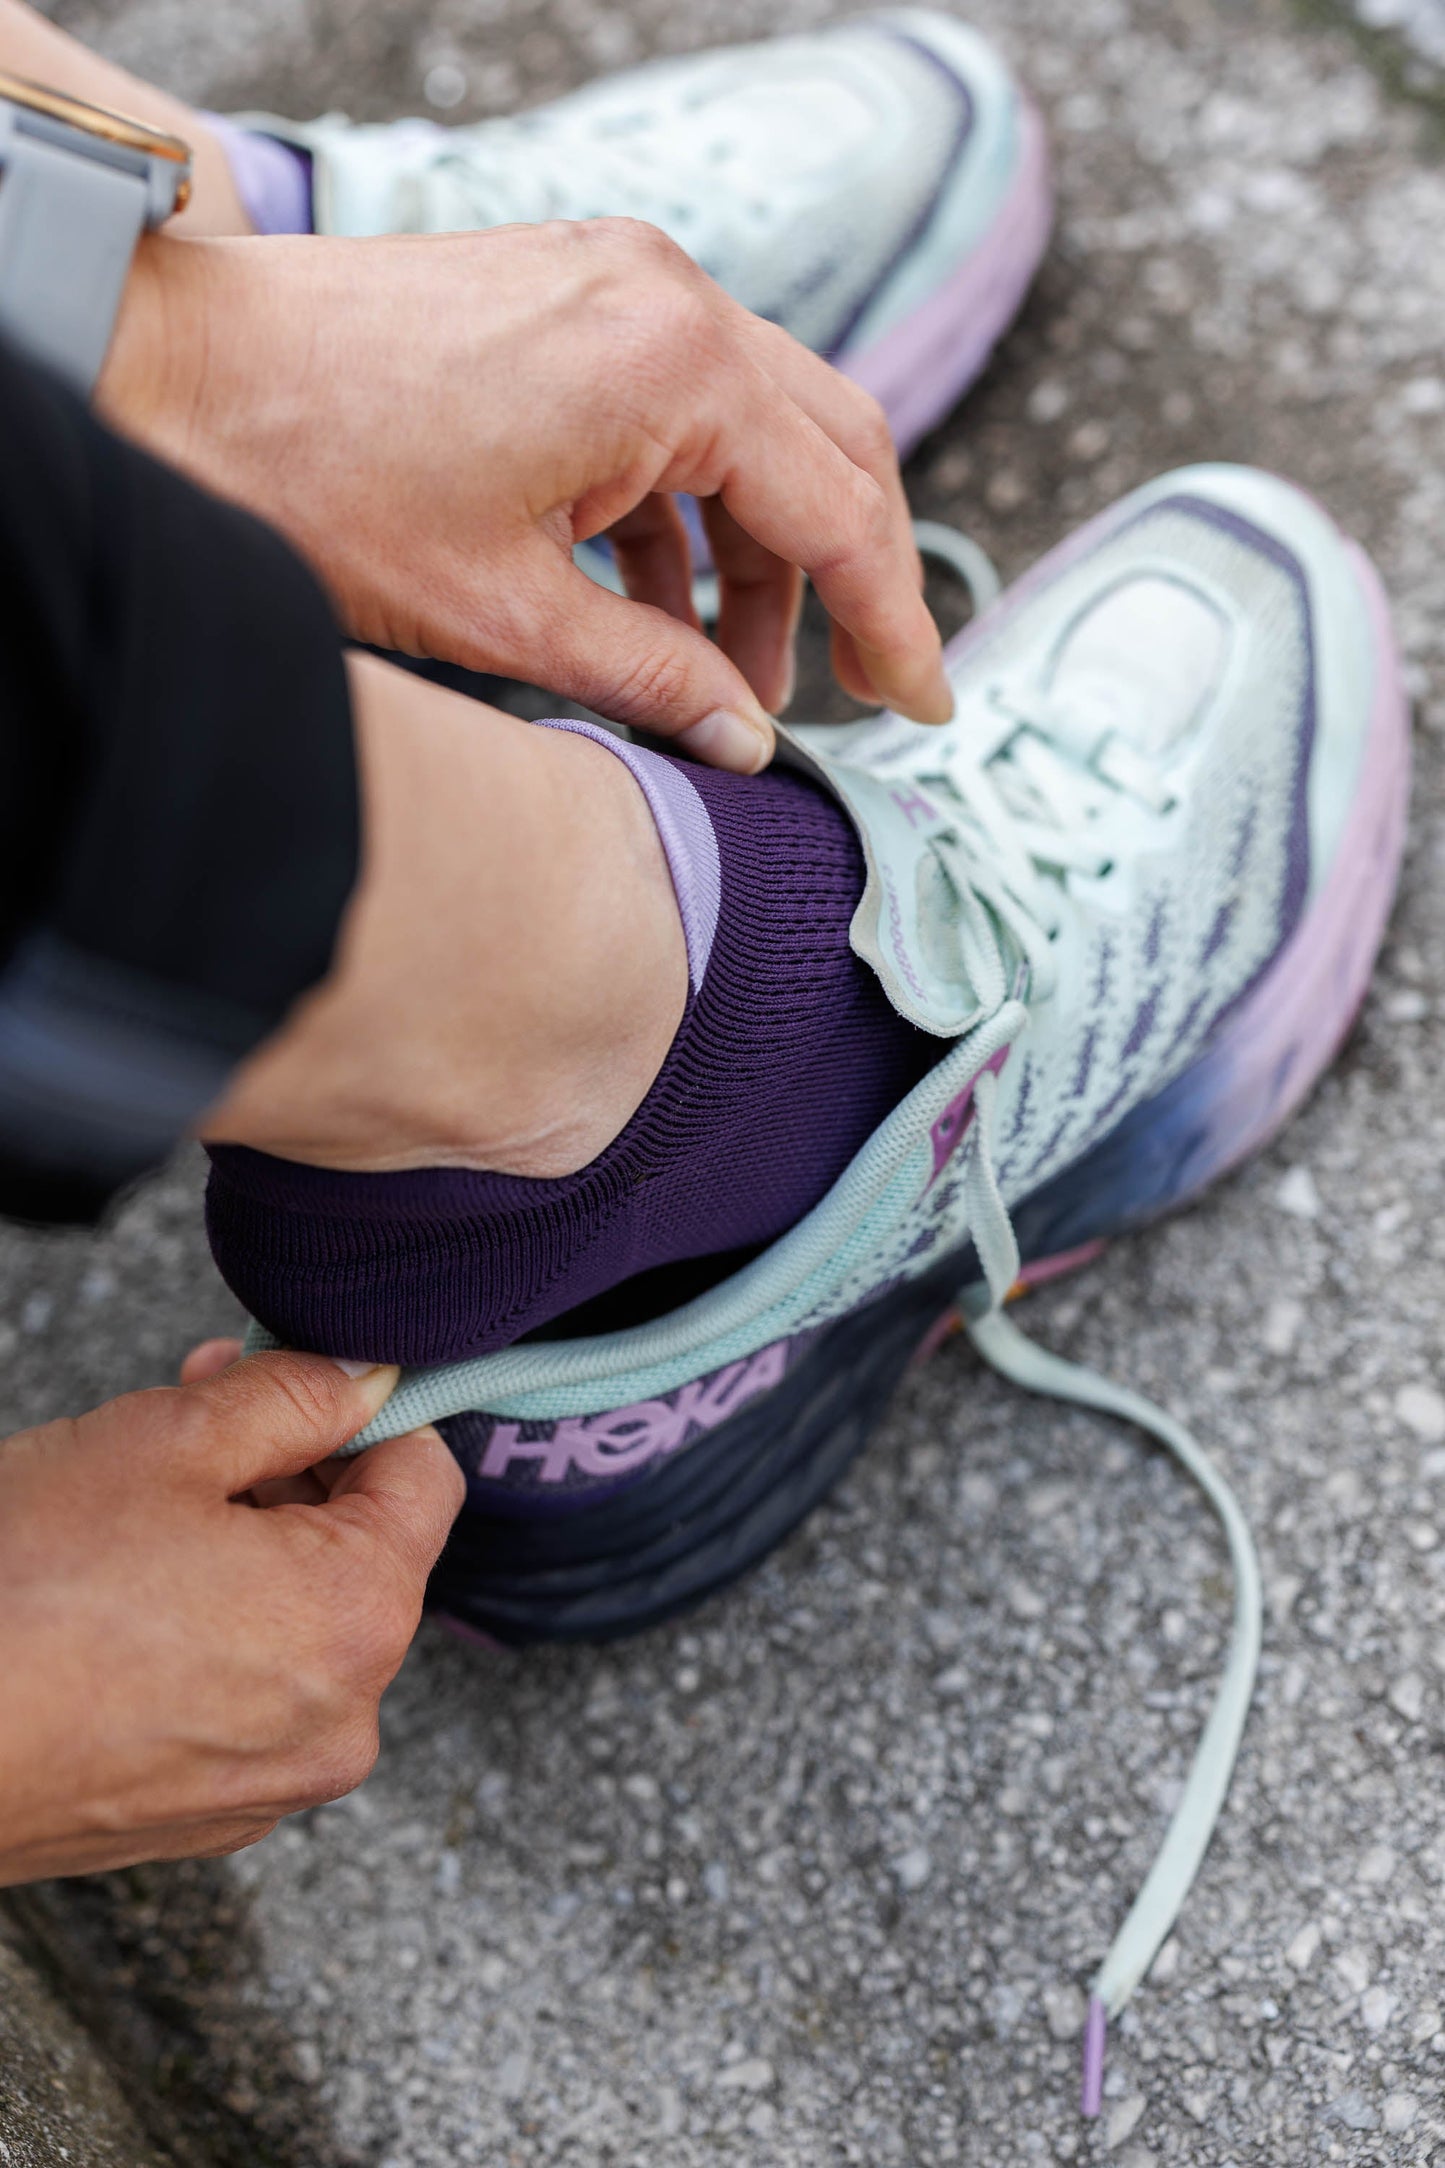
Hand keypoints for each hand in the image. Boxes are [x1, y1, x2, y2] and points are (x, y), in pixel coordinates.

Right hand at [0, 1348, 462, 1885]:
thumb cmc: (18, 1593)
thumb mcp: (167, 1440)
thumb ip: (292, 1395)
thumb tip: (365, 1376)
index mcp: (357, 1617)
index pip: (426, 1479)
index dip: (361, 1413)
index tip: (290, 1386)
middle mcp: (342, 1718)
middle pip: (364, 1554)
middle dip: (291, 1478)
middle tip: (196, 1425)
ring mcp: (273, 1782)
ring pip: (301, 1625)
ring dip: (246, 1554)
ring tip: (136, 1518)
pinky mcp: (204, 1817)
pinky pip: (247, 1697)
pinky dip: (209, 1639)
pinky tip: (119, 1606)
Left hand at [98, 219, 951, 771]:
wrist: (174, 372)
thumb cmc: (321, 481)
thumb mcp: (507, 614)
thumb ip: (654, 679)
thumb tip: (749, 741)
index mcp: (674, 366)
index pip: (841, 505)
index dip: (893, 621)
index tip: (924, 705)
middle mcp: (666, 298)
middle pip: (828, 447)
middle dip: (851, 578)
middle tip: (860, 692)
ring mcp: (615, 284)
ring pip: (756, 431)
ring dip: (762, 556)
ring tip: (732, 679)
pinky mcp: (568, 299)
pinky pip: (677, 411)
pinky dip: (688, 512)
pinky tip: (661, 607)